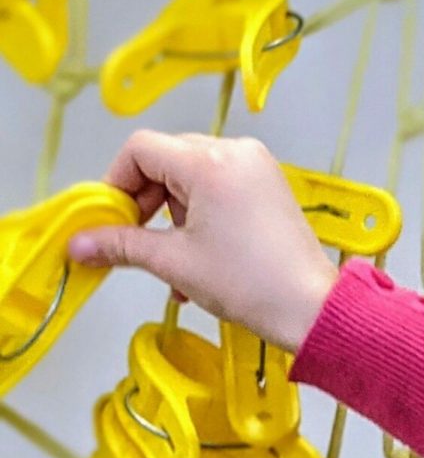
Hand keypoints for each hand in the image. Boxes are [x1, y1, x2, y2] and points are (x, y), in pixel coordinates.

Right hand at [68, 130, 338, 352]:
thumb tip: (81, 243)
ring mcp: (256, 168)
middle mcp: (236, 153)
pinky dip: (199, 217)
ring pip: (191, 178)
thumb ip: (121, 245)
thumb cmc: (252, 283)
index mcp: (210, 161)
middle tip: (135, 242)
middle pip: (166, 160)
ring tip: (174, 263)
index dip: (116, 183)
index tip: (110, 219)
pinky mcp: (268, 186)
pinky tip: (195, 260)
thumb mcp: (174, 262)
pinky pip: (218, 189)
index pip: (141, 149)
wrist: (309, 308)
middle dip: (144, 203)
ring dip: (171, 217)